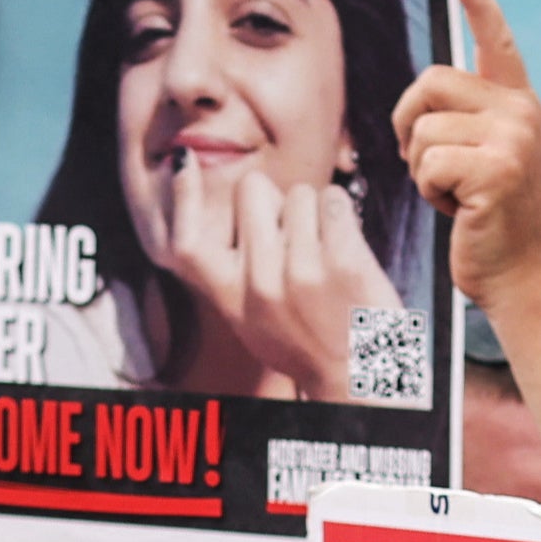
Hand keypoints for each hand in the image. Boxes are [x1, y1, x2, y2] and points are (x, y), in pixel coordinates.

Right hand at [164, 153, 401, 405]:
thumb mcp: (251, 321)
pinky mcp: (342, 261)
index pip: (187, 243)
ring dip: (314, 211)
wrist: (358, 379)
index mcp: (231, 301)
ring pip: (299, 192)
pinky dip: (343, 213)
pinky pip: (335, 199)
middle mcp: (260, 286)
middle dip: (273, 199)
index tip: (184, 162)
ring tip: (323, 250)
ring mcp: (301, 272)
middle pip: (252, 190)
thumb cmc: (306, 343)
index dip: (181, 197)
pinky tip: (345, 243)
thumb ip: (233, 274)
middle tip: (292, 234)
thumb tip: (226, 211)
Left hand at [392, 0, 540, 326]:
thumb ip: (464, 120)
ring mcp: (513, 138)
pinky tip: (460, 211)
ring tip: (455, 195)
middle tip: (432, 168)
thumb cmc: (489, 221)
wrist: (521, 275)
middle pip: (430, 82)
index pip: (496, 42)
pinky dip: (430, 194)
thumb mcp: (482, 157)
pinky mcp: (496, 169)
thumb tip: (421, 98)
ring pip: (422, 129)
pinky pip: (426, 164)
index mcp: (518, 103)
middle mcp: (521, 111)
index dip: (478, 1)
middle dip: (410, 125)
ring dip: (421, 170)